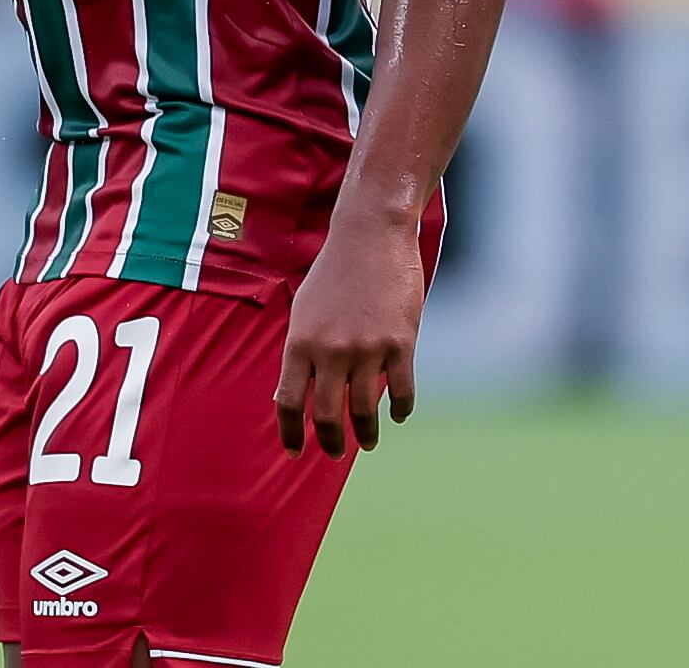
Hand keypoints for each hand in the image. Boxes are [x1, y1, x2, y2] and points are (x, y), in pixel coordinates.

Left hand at [274, 218, 424, 458]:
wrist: (371, 236)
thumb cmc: (333, 273)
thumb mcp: (303, 311)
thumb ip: (299, 354)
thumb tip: (287, 398)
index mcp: (300, 342)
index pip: (289, 402)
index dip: (290, 433)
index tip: (295, 452)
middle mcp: (331, 350)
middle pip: (327, 415)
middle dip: (331, 442)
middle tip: (335, 452)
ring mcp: (367, 348)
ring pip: (364, 410)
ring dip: (366, 433)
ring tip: (367, 441)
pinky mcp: (400, 342)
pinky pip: (401, 391)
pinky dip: (399, 409)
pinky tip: (397, 414)